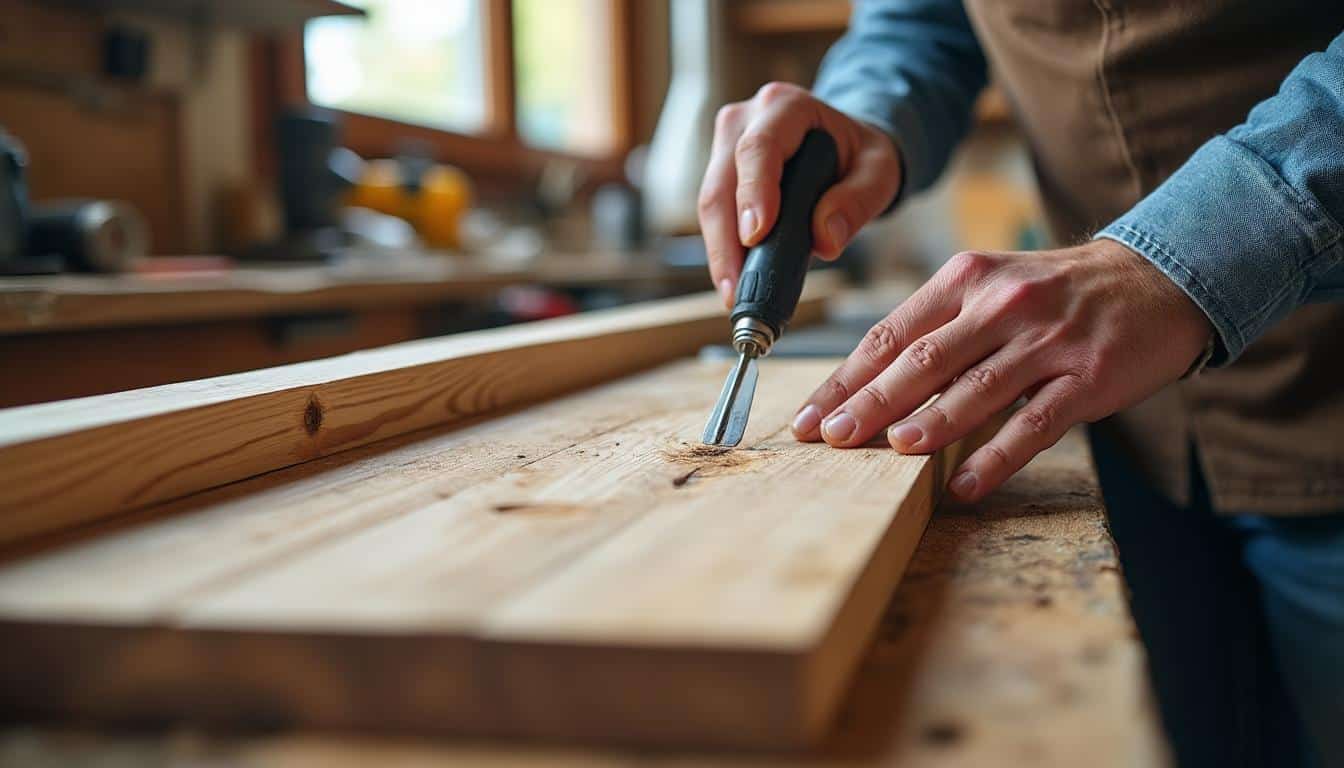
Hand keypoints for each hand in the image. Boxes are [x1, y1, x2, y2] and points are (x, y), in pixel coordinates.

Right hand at [698, 82, 901, 307]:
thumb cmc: (861, 156)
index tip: (755, 237)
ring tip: (735, 293)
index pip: (759, 148)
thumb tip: (825, 240)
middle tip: (738, 289)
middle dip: (726, 240)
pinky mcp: (720, 172)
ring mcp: (727, 145)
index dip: (753, 193)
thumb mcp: (879, 172)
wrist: (846, 148)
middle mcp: (746, 119)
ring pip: (710, 201)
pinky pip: (714, 215)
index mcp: (788, 107)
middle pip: (722, 181)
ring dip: (719, 252)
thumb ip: (858, 202)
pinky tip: (734, 280)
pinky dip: (723, 249)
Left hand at [790, 239, 1213, 500]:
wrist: (1156, 278)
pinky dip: (997, 458)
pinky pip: (1034, 424)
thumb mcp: (990, 288)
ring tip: (889, 452)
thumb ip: (935, 328)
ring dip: (929, 423)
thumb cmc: (1053, 293)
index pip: (890, 334)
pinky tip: (963, 486)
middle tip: (831, 439)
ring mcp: (1047, 341)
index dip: (845, 379)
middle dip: (870, 403)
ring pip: (976, 388)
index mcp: (966, 280)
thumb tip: (867, 388)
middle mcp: (1002, 305)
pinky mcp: (1087, 377)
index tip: (809, 417)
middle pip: (923, 360)